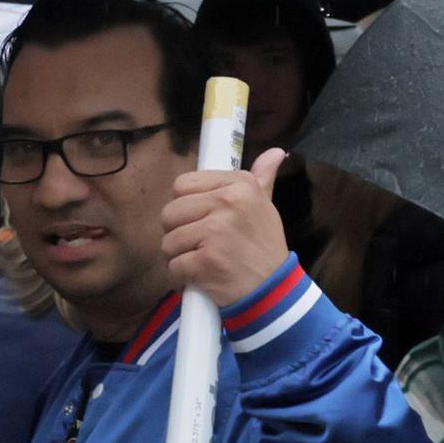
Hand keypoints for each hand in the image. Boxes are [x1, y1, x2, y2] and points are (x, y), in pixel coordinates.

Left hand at [157, 148, 292, 307]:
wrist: (273, 291)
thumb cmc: (264, 247)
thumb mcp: (266, 207)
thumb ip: (262, 178)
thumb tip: (274, 151)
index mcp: (240, 185)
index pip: (183, 184)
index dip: (186, 205)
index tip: (202, 219)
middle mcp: (228, 203)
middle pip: (170, 212)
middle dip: (178, 232)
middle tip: (200, 244)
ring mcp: (215, 232)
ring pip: (168, 241)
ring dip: (180, 256)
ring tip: (202, 261)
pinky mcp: (205, 261)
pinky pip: (173, 265)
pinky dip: (182, 276)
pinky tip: (202, 276)